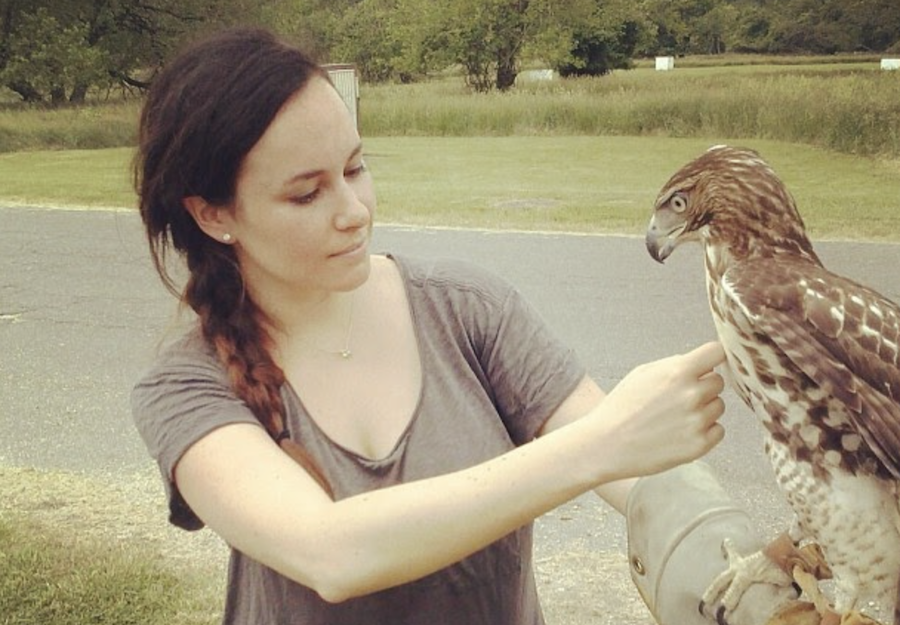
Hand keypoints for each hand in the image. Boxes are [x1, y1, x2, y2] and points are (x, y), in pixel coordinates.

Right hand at [595, 341, 726, 478]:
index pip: (716, 352)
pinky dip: (705, 431)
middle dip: (703, 386)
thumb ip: (674, 364)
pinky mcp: (700, 445)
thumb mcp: (642, 373)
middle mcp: (692, 395)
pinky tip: (681, 432)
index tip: (708, 364)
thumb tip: (700, 363)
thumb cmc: (621, 408)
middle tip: (679, 398)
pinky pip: (718, 430)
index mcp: (678, 372)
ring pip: (718, 406)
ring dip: (704, 409)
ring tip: (675, 417)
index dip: (712, 358)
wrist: (607, 444)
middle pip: (718, 382)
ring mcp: (698, 421)